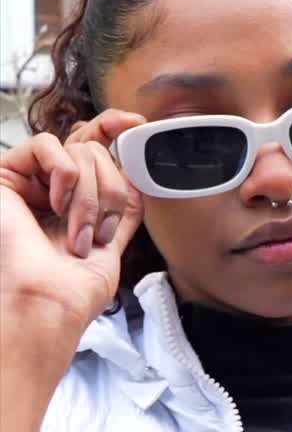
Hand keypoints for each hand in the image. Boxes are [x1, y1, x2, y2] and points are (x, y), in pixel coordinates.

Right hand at [0, 109, 145, 343]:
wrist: (48, 305)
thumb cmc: (73, 289)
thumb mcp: (112, 244)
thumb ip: (125, 208)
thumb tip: (138, 174)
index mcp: (72, 200)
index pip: (93, 148)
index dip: (114, 128)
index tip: (137, 125)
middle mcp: (49, 187)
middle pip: (95, 151)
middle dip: (111, 192)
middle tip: (101, 231)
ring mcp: (28, 180)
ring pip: (77, 150)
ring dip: (90, 194)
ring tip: (79, 232)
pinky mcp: (6, 174)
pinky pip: (46, 145)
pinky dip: (64, 174)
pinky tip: (57, 204)